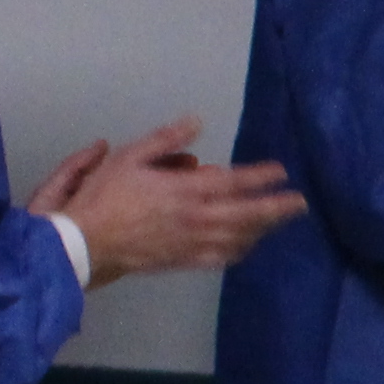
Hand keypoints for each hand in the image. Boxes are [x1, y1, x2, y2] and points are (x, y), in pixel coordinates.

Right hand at [40, 118, 302, 278]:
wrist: (83, 244)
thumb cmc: (103, 197)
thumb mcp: (129, 157)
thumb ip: (165, 140)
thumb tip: (196, 122)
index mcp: (184, 191)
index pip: (233, 183)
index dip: (260, 177)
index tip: (281, 172)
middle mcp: (195, 219)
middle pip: (247, 215)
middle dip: (277, 209)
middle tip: (300, 204)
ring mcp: (191, 244)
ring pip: (238, 239)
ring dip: (263, 230)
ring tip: (279, 221)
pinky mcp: (182, 262)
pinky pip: (219, 258)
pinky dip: (239, 250)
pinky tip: (247, 246)